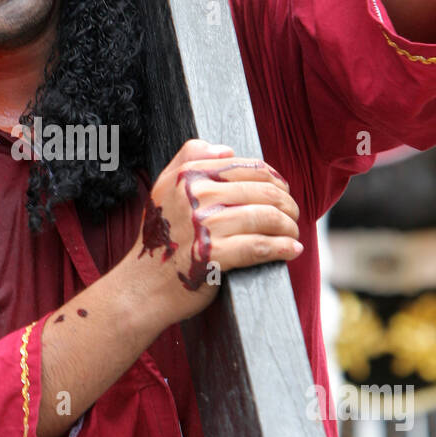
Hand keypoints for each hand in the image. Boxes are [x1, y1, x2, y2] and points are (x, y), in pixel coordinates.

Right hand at [126, 139, 301, 324]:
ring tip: (292, 233)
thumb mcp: (163, 190)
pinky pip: (260, 246)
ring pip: (266, 217)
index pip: (247, 168)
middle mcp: (195, 197)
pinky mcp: (213, 255)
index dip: (274, 178)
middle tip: (292, 215)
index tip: (283, 191)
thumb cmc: (159, 239)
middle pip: (262, 191)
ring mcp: (204, 226)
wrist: (143, 285)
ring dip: (288, 226)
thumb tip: (227, 151)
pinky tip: (291, 249)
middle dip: (287, 203)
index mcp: (187, 177)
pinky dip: (282, 248)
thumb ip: (188, 159)